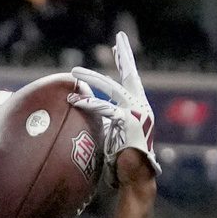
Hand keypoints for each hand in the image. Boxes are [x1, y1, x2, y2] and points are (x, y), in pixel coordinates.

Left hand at [69, 32, 156, 179]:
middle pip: (131, 74)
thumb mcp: (114, 136)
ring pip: (112, 89)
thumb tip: (88, 119)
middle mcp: (141, 107)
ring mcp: (136, 113)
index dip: (126, 62)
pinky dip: (88, 105)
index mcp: (139, 108)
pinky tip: (75, 102)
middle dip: (125, 55)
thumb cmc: (123, 163)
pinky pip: (104, 109)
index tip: (119, 48)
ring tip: (76, 73)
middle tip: (119, 39)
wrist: (136, 178)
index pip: (132, 80)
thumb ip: (106, 123)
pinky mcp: (128, 122)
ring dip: (92, 80)